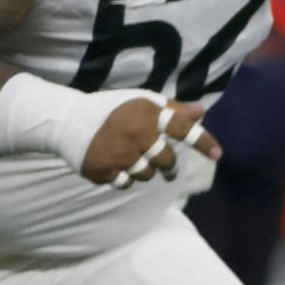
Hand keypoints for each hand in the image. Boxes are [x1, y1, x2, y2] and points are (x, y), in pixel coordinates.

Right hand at [82, 97, 222, 186]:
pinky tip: (115, 164)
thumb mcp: (142, 101)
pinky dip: (124, 177)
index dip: (202, 141)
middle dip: (167, 164)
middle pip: (166, 161)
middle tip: (160, 160)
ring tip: (132, 158)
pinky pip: (125, 183)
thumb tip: (200, 113)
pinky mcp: (101, 170)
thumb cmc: (112, 109)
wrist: (67, 120)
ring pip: (146, 176)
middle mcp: (134, 135)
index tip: (218, 155)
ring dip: (145, 171)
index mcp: (146, 114)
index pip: (183, 129)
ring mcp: (117, 154)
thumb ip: (172, 109)